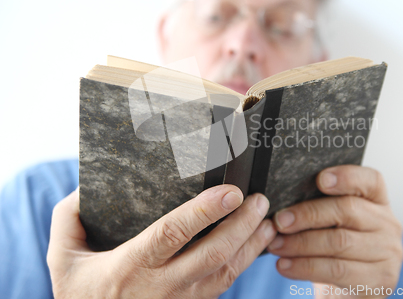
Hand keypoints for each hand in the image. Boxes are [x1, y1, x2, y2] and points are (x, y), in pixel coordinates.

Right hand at [47, 185, 275, 298]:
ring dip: (250, 245)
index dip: (204, 211)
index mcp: (131, 266)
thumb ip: (69, 216)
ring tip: (267, 219)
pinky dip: (243, 263)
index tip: (232, 191)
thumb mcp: (62, 254)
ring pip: (225, 273)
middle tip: (260, 199)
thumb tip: (87, 186)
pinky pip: (223, 285)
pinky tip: (255, 243)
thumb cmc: (77, 290)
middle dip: (241, 225)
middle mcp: (160, 287)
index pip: (172, 234)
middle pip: (211, 254)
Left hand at [266, 165, 402, 297]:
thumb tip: (285, 205)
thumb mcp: (333, 222)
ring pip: (339, 242)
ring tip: (276, 245)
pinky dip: (305, 267)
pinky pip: (337, 270)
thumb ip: (321, 207)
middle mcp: (389, 224)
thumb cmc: (336, 247)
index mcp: (378, 201)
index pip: (371, 180)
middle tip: (280, 221)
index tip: (320, 179)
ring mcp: (389, 253)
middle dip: (308, 215)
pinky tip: (285, 266)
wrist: (350, 288)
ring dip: (301, 244)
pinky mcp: (380, 280)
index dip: (347, 177)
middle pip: (348, 210)